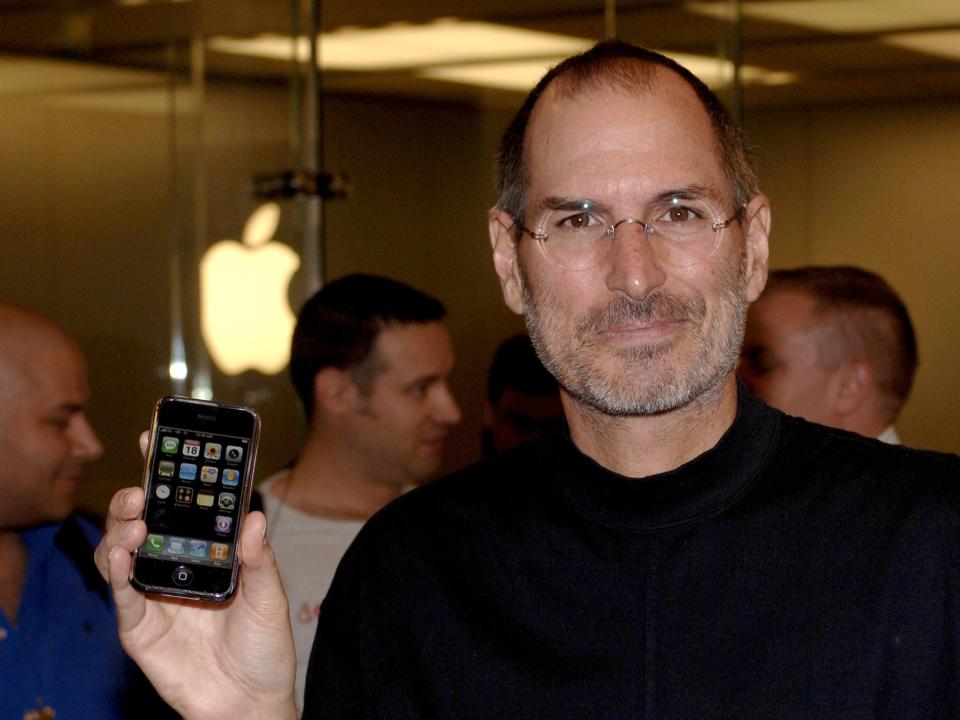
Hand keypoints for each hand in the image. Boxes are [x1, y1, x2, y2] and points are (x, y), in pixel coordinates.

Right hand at [94, 486, 297, 719]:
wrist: (251, 704)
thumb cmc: (265, 650)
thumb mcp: (271, 598)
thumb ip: (260, 561)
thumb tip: (254, 516)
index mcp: (207, 554)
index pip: (182, 506)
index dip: (166, 474)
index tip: (156, 440)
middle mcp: (175, 568)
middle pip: (144, 524)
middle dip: (137, 498)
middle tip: (141, 486)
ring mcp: (154, 597)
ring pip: (123, 554)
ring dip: (122, 531)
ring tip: (134, 519)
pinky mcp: (140, 629)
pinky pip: (123, 597)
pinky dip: (118, 574)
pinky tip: (122, 556)